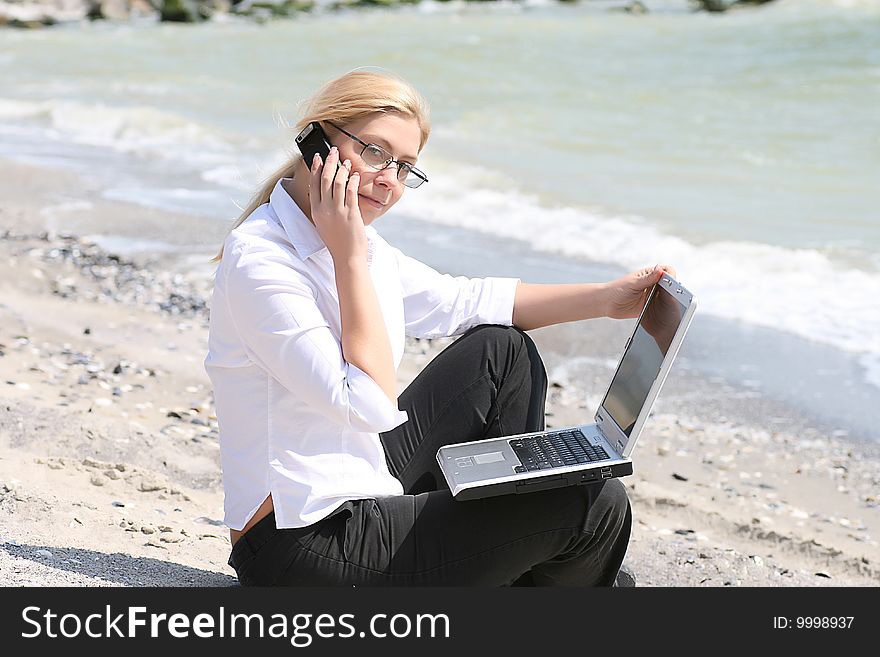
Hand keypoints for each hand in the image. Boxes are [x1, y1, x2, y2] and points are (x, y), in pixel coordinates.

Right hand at [309, 146, 366, 263]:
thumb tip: (325, 195)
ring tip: (346, 161)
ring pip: (338, 183)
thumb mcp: (324, 224)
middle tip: (333, 151)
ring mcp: (337, 211)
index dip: (316, 169)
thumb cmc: (337, 242)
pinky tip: (355, 175)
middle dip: (329, 162)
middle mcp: (325, 209)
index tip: (318, 157)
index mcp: (316, 211)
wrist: (346, 257)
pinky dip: (352, 181)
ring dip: (342, 169)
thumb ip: (323, 209)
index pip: (314, 184)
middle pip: (325, 180)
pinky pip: (351, 192)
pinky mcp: (350, 214)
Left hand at [602, 264, 676, 319]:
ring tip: (665, 301)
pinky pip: (661, 307)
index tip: (671, 281)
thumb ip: (648, 278)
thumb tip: (660, 269)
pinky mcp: (650, 306)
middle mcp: (653, 284)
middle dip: (673, 288)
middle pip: (670, 284)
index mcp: (649, 274)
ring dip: (669, 298)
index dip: (671, 275)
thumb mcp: (633, 283)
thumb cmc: (617, 290)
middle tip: (670, 293)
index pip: (666, 271)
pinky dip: (664, 308)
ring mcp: (652, 296)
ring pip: (667, 296)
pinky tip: (661, 309)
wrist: (607, 304)